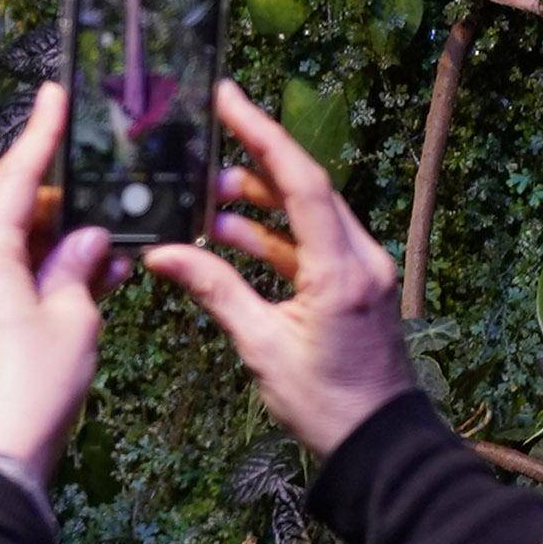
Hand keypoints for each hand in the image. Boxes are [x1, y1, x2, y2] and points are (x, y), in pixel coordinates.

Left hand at [0, 84, 124, 483]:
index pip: (17, 177)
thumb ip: (81, 267)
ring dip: (65, 242)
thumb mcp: (73, 319)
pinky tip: (97, 276)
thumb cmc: (34, 387)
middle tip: (110, 185)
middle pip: (18, 211)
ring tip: (117, 239)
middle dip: (66, 200)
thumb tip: (91, 238)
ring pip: (20, 246)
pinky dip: (51, 272)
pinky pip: (15, 278)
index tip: (55, 94)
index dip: (41, 134)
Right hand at [139, 80, 414, 461]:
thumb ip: (215, 290)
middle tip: (205, 136)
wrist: (379, 445)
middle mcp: (359, 258)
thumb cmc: (326, 403)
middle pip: (306, 188)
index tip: (227, 98)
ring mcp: (361, 271)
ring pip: (307, 216)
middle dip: (253, 160)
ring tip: (206, 196)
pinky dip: (272, 237)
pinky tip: (229, 236)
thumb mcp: (262, 347)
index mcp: (340, 267)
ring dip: (259, 203)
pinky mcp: (354, 287)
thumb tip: (163, 252)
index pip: (300, 181)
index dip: (261, 133)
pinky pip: (310, 245)